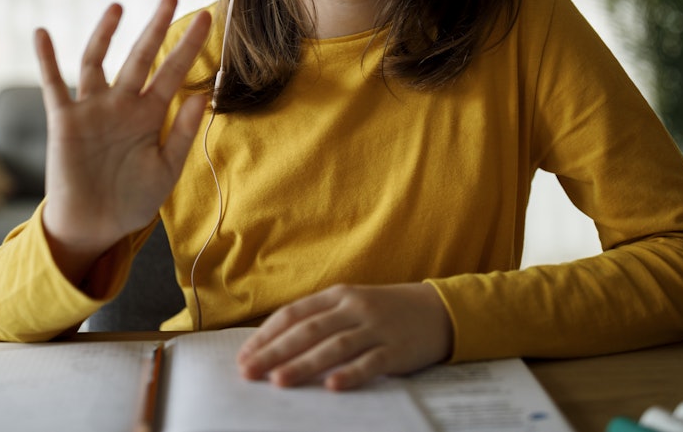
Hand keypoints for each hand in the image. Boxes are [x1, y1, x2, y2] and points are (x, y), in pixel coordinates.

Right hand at [35, 0, 211, 284]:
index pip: (173, 72)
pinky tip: (42, 33)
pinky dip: (46, 59)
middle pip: (141, 57)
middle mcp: (122, 105)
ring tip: (118, 7)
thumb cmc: (132, 200)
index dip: (189, 46)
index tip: (207, 19)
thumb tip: (204, 95)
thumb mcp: (166, 169)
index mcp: (150, 115)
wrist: (95, 226)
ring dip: (105, 33)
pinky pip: (53, 85)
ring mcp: (92, 109)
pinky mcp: (65, 121)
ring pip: (98, 61)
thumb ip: (182, 133)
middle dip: (156, 27)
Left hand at [236, 283, 452, 390]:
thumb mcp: (352, 304)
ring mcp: (376, 328)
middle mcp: (354, 308)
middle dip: (274, 352)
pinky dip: (350, 374)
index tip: (245, 356)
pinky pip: (370, 362)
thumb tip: (276, 344)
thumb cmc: (385, 310)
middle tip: (249, 372)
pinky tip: (332, 386)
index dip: (267, 335)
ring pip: (334, 346)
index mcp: (338, 295)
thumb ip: (320, 318)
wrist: (438, 310)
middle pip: (308, 331)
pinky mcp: (396, 349)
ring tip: (278, 381)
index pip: (294, 314)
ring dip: (304, 364)